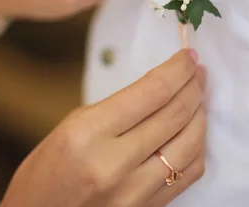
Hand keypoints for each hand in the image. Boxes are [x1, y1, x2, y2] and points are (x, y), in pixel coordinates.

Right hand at [1, 49, 205, 206]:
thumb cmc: (46, 171)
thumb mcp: (71, 125)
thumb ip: (118, 107)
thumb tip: (160, 86)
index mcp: (88, 134)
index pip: (152, 92)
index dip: (178, 69)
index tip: (188, 55)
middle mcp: (114, 163)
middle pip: (175, 114)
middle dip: (194, 85)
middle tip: (198, 71)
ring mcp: (134, 192)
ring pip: (190, 144)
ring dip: (201, 114)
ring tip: (199, 96)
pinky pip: (189, 173)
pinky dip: (197, 146)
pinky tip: (193, 130)